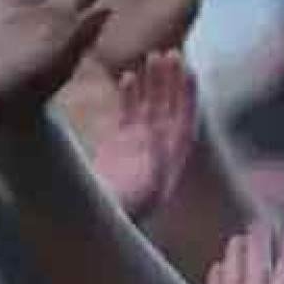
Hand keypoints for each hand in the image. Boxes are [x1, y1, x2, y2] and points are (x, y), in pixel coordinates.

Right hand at [87, 51, 197, 219]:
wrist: (93, 230)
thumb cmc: (117, 215)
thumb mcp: (140, 188)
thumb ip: (151, 159)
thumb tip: (158, 133)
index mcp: (170, 164)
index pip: (185, 122)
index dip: (188, 96)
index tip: (189, 71)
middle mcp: (158, 154)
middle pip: (170, 111)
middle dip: (171, 83)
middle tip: (169, 54)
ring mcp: (138, 149)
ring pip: (149, 110)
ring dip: (152, 84)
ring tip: (153, 56)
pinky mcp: (117, 148)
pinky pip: (127, 116)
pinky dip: (128, 97)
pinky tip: (126, 77)